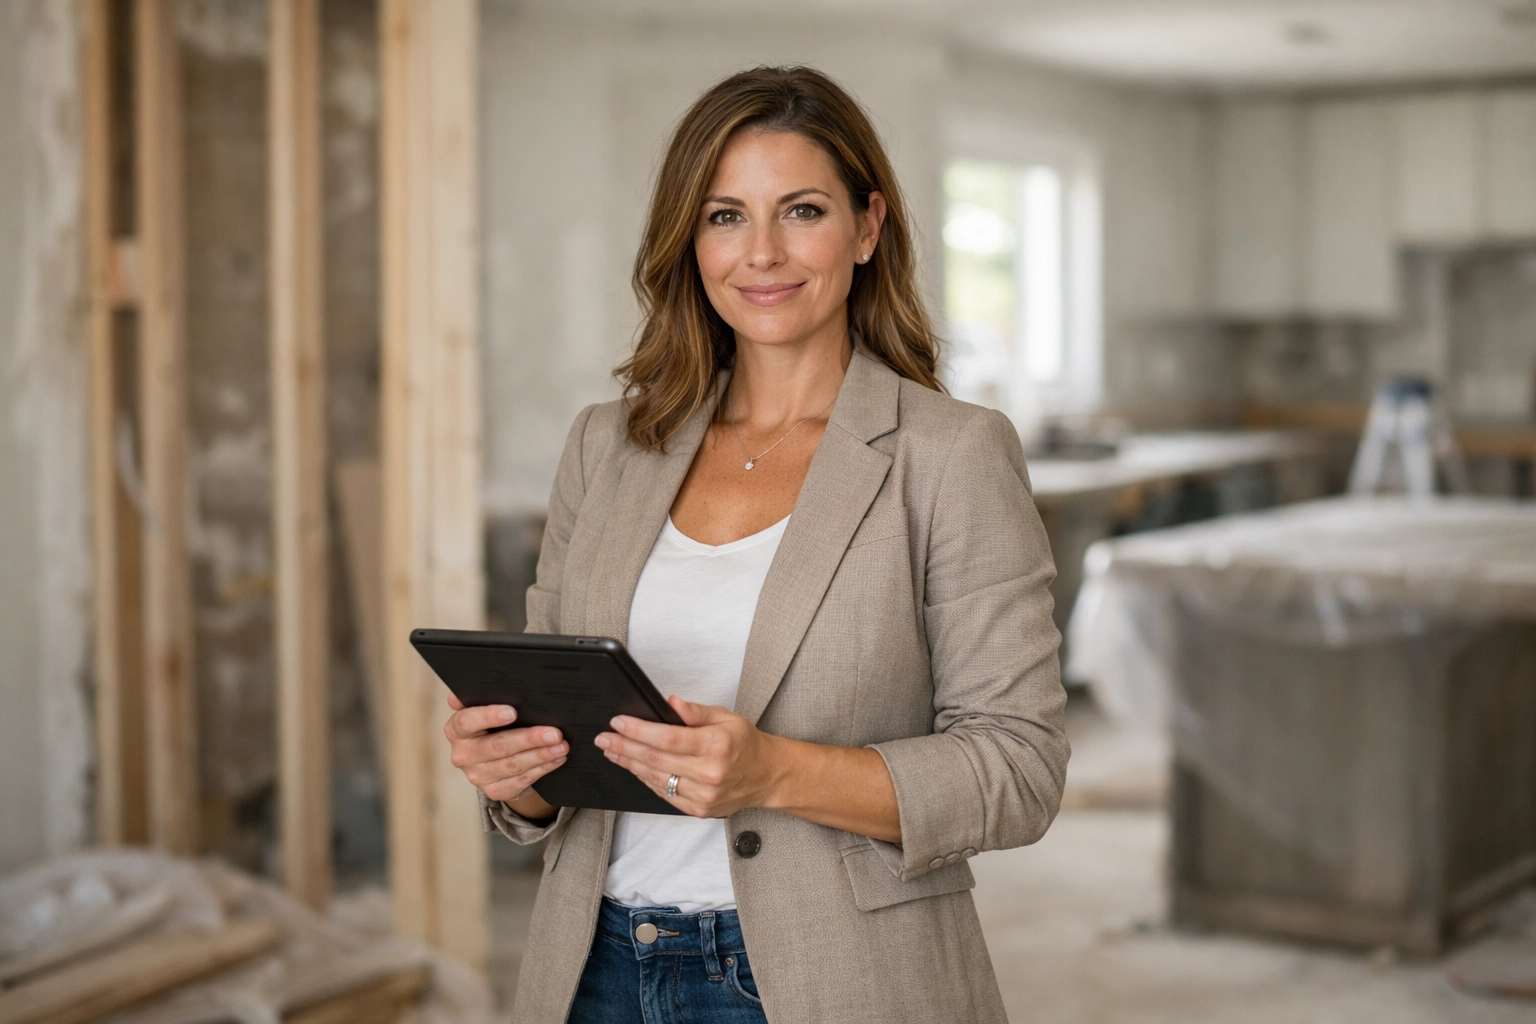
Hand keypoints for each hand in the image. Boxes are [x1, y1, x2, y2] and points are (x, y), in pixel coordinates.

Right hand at [443, 694, 565, 813]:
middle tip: (554, 733)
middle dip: (529, 739)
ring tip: (561, 746)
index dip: (488, 716)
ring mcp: (478, 775)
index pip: (467, 722)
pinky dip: (542, 768)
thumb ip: (482, 698)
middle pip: (497, 746)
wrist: (491, 760)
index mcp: (457, 730)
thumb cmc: (490, 727)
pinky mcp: (494, 790)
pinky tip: (556, 758)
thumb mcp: (484, 711)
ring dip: (540, 755)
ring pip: (513, 765)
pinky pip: (521, 780)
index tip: (513, 711)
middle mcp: (464, 754)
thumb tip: (472, 686)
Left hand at [595, 696, 784, 817]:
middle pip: (656, 760)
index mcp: (716, 745)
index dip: (639, 731)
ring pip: (656, 779)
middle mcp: (709, 773)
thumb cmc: (744, 743)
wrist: (766, 775)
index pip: (669, 738)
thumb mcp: (725, 717)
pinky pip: (664, 793)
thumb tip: (670, 703)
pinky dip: (645, 779)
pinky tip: (634, 767)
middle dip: (625, 747)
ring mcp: (703, 795)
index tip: (618, 723)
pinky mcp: (698, 809)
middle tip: (604, 738)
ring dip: (630, 764)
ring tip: (612, 751)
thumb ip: (696, 711)